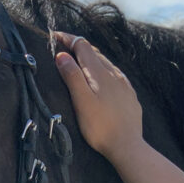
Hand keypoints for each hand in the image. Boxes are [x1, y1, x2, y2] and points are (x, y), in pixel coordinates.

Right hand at [53, 31, 145, 164]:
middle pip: (94, 52)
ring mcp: (124, 84)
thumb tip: (63, 54)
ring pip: (105, 63)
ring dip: (90, 58)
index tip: (54, 36)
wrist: (127, 146)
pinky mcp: (129, 95)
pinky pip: (114, 75)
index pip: (82, 46)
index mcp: (99, 73)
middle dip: (78, 46)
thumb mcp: (81, 101)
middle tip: (63, 46)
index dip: (68, 39)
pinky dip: (103, 70)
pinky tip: (102, 78)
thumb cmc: (101, 127)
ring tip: (79, 60)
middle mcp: (114, 74)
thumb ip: (72, 76)